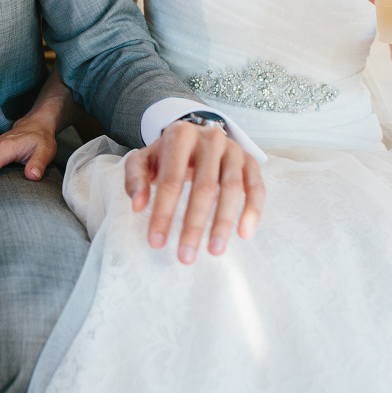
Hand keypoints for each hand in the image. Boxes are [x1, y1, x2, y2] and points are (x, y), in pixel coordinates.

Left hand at [124, 120, 265, 264]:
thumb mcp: (143, 160)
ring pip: (233, 189)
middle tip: (185, 257)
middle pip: (204, 188)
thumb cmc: (166, 155)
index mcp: (180, 136)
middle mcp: (210, 139)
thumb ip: (135, 178)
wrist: (193, 136)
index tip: (156, 242)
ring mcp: (233, 149)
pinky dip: (252, 210)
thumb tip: (138, 205)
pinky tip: (244, 234)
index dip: (163, 213)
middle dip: (193, 226)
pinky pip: (256, 187)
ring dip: (223, 223)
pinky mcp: (250, 160)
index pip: (171, 180)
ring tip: (214, 251)